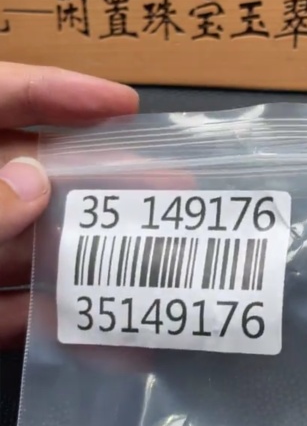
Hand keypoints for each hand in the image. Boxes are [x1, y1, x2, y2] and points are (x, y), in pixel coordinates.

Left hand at [0, 61, 137, 347]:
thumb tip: (34, 181)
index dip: (56, 91)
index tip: (127, 106)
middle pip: (23, 173)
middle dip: (95, 180)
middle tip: (171, 184)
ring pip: (25, 247)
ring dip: (89, 255)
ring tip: (159, 258)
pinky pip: (12, 314)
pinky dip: (53, 324)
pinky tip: (108, 333)